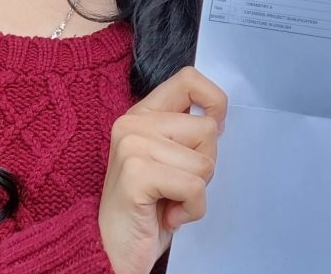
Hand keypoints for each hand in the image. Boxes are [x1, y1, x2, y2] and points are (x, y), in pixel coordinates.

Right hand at [98, 67, 226, 273]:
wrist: (112, 251)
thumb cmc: (146, 209)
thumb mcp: (168, 161)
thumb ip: (185, 134)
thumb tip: (219, 119)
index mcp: (142, 114)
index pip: (188, 79)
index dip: (214, 101)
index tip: (214, 130)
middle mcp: (132, 123)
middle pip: (207, 128)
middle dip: (204, 166)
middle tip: (176, 187)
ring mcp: (131, 145)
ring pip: (204, 162)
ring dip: (196, 193)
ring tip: (167, 202)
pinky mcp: (136, 172)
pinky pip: (194, 187)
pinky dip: (190, 210)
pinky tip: (166, 218)